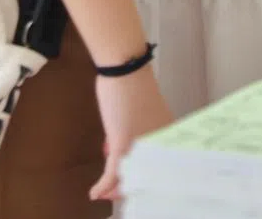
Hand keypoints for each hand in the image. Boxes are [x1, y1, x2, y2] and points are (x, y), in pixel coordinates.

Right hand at [90, 66, 172, 201]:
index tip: (132, 181)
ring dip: (114, 187)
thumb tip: (126, 145)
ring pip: (127, 176)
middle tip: (115, 189)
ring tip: (106, 192)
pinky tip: (95, 192)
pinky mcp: (121, 143)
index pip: (158, 165)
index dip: (144, 177)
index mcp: (166, 134)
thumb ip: (139, 131)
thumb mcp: (142, 112)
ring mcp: (140, 144)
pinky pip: (112, 173)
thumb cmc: (133, 85)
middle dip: (127, 184)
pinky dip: (103, 186)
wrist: (125, 69)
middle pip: (144, 174)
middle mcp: (157, 142)